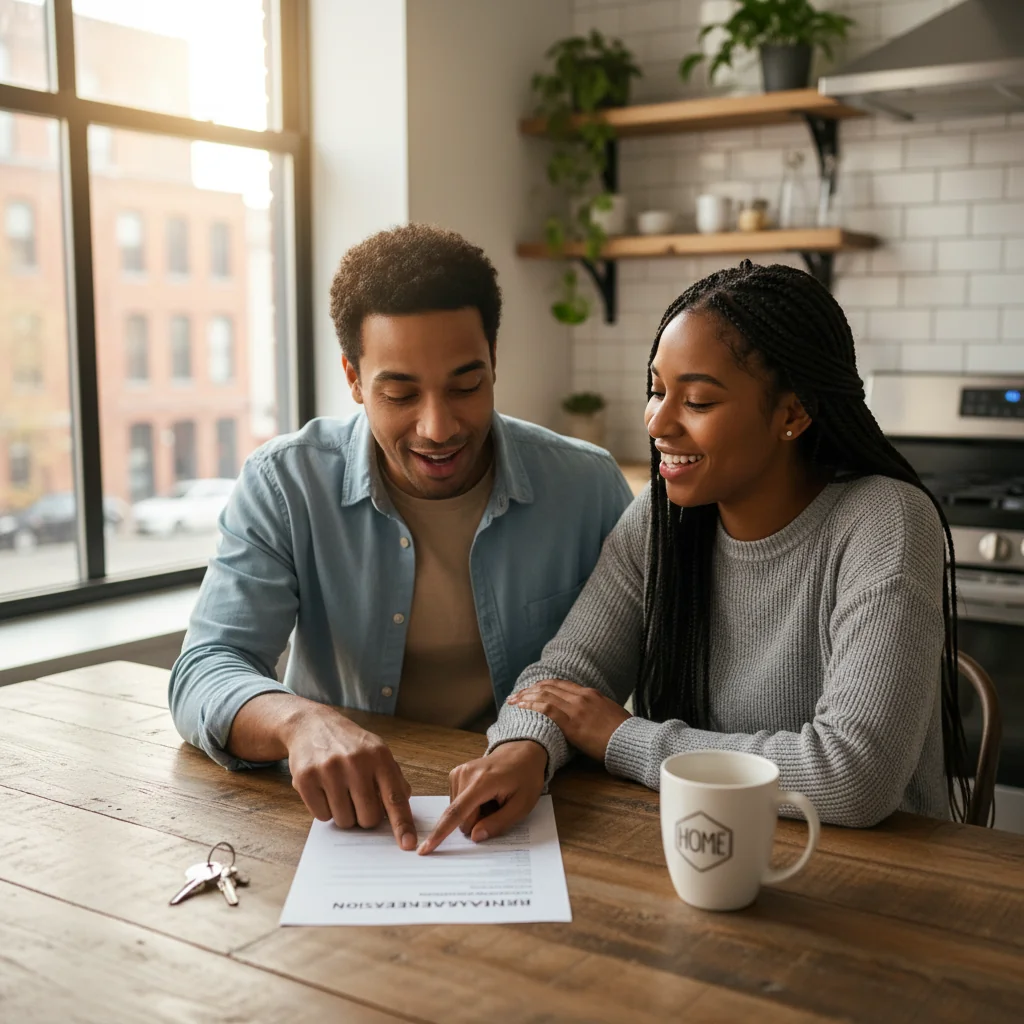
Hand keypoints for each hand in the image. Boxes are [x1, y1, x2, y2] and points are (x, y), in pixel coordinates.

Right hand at [281, 704, 415, 849]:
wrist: (311, 725)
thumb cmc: (350, 744)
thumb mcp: (377, 752)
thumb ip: (394, 779)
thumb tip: (404, 810)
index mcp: (379, 757)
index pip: (395, 797)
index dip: (402, 824)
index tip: (409, 844)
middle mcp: (355, 762)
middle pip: (368, 817)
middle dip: (365, 817)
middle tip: (358, 799)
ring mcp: (329, 770)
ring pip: (344, 820)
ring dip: (344, 813)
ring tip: (340, 790)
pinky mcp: (305, 779)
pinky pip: (321, 816)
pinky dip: (324, 809)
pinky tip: (323, 789)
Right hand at [416, 740, 546, 854]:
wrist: (522, 753)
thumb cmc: (525, 778)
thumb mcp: (521, 805)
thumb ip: (498, 823)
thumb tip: (474, 837)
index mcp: (482, 782)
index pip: (457, 812)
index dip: (440, 833)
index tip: (425, 849)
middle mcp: (465, 774)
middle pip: (460, 817)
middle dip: (477, 821)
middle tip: (497, 807)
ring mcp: (458, 772)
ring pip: (458, 812)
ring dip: (475, 813)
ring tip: (492, 798)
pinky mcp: (455, 774)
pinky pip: (457, 803)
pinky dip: (471, 805)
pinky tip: (484, 794)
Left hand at [505, 680, 629, 760]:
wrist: (631, 740)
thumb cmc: (623, 733)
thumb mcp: (609, 714)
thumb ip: (594, 710)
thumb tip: (585, 716)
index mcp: (590, 694)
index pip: (561, 684)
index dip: (544, 685)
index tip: (532, 689)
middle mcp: (581, 696)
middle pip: (549, 687)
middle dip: (530, 689)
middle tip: (516, 694)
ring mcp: (576, 708)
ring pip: (545, 695)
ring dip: (526, 696)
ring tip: (513, 700)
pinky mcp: (573, 722)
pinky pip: (547, 709)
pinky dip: (532, 705)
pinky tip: (522, 706)